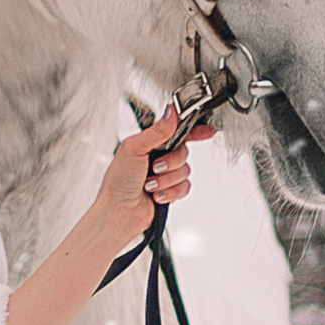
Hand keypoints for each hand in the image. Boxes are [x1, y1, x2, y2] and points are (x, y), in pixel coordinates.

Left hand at [93, 102, 209, 255]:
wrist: (119, 212)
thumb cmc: (117, 182)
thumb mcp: (134, 149)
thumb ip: (156, 131)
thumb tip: (170, 111)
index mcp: (149, 143)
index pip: (176, 131)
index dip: (194, 131)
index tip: (207, 132)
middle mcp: (158, 157)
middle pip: (183, 152)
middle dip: (170, 163)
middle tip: (155, 168)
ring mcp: (164, 174)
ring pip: (185, 171)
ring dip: (167, 180)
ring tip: (150, 185)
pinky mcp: (170, 190)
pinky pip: (185, 187)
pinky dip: (172, 192)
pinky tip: (157, 195)